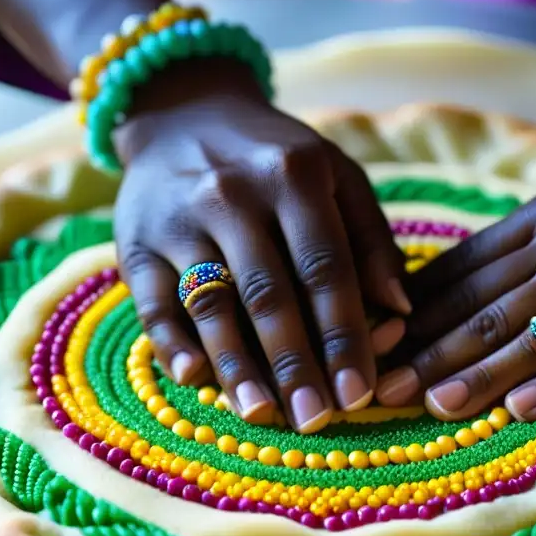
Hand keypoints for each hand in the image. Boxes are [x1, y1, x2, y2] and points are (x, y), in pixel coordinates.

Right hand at [112, 60, 409, 432]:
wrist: (183, 114)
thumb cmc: (278, 158)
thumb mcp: (336, 176)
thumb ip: (372, 240)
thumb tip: (400, 311)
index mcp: (294, 175)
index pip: (326, 269)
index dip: (345, 336)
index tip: (362, 394)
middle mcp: (232, 194)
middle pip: (269, 295)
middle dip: (296, 365)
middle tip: (318, 420)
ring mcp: (179, 219)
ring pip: (211, 304)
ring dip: (237, 367)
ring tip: (264, 415)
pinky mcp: (136, 242)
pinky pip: (153, 303)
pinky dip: (173, 344)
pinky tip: (196, 380)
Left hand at [374, 158, 535, 420]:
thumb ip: (507, 251)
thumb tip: (432, 289)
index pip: (461, 273)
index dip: (414, 314)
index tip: (376, 346)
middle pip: (483, 310)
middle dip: (427, 353)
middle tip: (382, 389)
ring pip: (529, 338)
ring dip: (476, 375)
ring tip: (432, 405)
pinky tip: (519, 409)